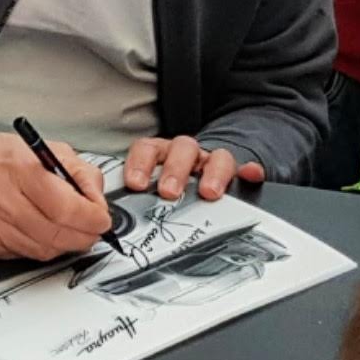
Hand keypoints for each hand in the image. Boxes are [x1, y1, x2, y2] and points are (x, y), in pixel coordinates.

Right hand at [0, 129, 114, 260]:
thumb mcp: (44, 149)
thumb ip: (79, 172)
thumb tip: (98, 199)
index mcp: (24, 172)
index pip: (70, 209)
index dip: (94, 219)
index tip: (102, 218)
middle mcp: (7, 202)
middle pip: (60, 235)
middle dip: (86, 235)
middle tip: (93, 228)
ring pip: (46, 251)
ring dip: (66, 244)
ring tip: (70, 229)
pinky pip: (27, 256)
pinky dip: (43, 248)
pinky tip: (43, 232)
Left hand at [124, 137, 265, 203]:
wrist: (206, 177)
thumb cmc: (172, 188)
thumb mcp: (150, 189)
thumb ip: (136, 197)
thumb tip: (109, 210)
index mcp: (162, 155)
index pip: (148, 149)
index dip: (140, 164)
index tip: (136, 183)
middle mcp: (187, 155)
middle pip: (182, 149)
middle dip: (175, 170)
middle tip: (169, 191)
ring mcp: (212, 163)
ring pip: (214, 156)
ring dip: (211, 172)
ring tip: (209, 191)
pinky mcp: (237, 174)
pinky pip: (246, 168)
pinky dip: (249, 171)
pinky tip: (250, 176)